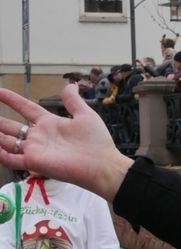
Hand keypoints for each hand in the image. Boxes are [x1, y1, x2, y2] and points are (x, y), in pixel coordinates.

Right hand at [0, 85, 131, 200]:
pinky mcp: (34, 162)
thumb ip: (73, 101)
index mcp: (49, 123)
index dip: (11, 99)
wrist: (102, 164)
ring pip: (6, 141)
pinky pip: (10, 159)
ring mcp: (35, 149)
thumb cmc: (96, 141)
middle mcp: (39, 136)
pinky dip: (0, 153)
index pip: (25, 108)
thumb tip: (69, 84)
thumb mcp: (85, 115)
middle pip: (10, 126)